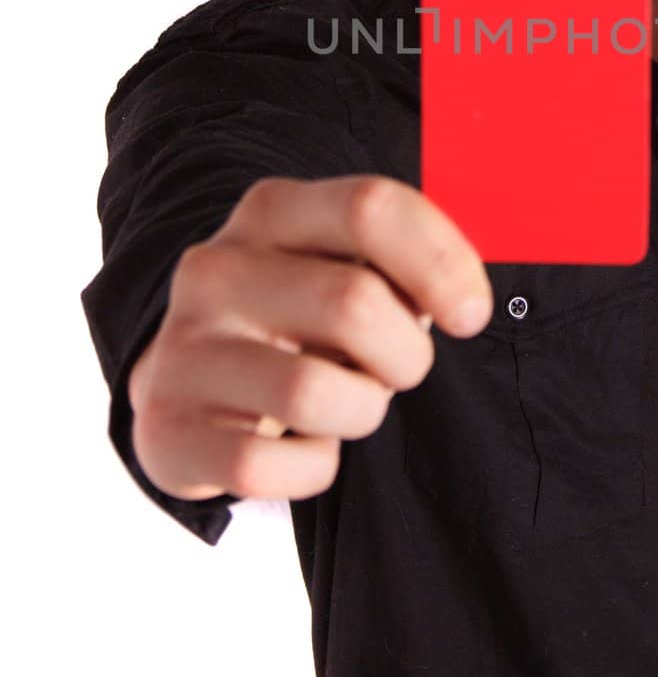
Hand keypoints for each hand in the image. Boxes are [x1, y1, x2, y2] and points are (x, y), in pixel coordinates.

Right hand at [127, 175, 492, 502]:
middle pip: (355, 303)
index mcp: (271, 212)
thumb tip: (464, 299)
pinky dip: (312, 468)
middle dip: (406, 353)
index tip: (471, 313)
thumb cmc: (297, 319)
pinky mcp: (167, 428)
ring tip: (348, 402)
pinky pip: (268, 467)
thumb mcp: (341, 266)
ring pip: (315, 392)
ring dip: (362, 410)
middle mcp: (217, 269)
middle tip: (398, 368)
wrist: (185, 382)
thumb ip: (402, 263)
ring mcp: (185, 348)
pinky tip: (303, 444)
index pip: (370, 208)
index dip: (442, 261)